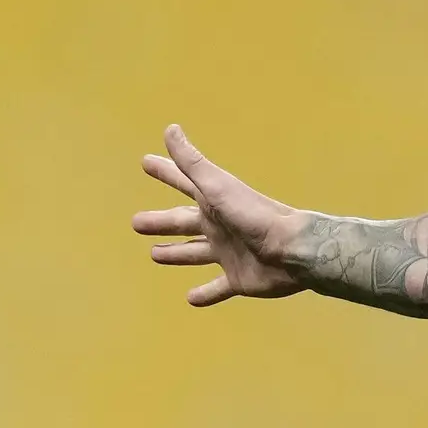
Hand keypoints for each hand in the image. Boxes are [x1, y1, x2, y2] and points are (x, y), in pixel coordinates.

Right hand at [132, 126, 308, 307]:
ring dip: (176, 253)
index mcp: (213, 202)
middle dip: (161, 222)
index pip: (182, 183)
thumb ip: (192, 163)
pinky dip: (205, 293)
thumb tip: (170, 129)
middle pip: (182, 222)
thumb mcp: (217, 187)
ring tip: (155, 255)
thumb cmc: (254, 216)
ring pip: (195, 253)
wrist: (292, 250)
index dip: (165, 172)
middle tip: (136, 223)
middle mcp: (219, 226)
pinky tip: (191, 298)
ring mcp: (228, 253)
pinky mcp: (238, 279)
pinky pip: (218, 288)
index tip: (146, 162)